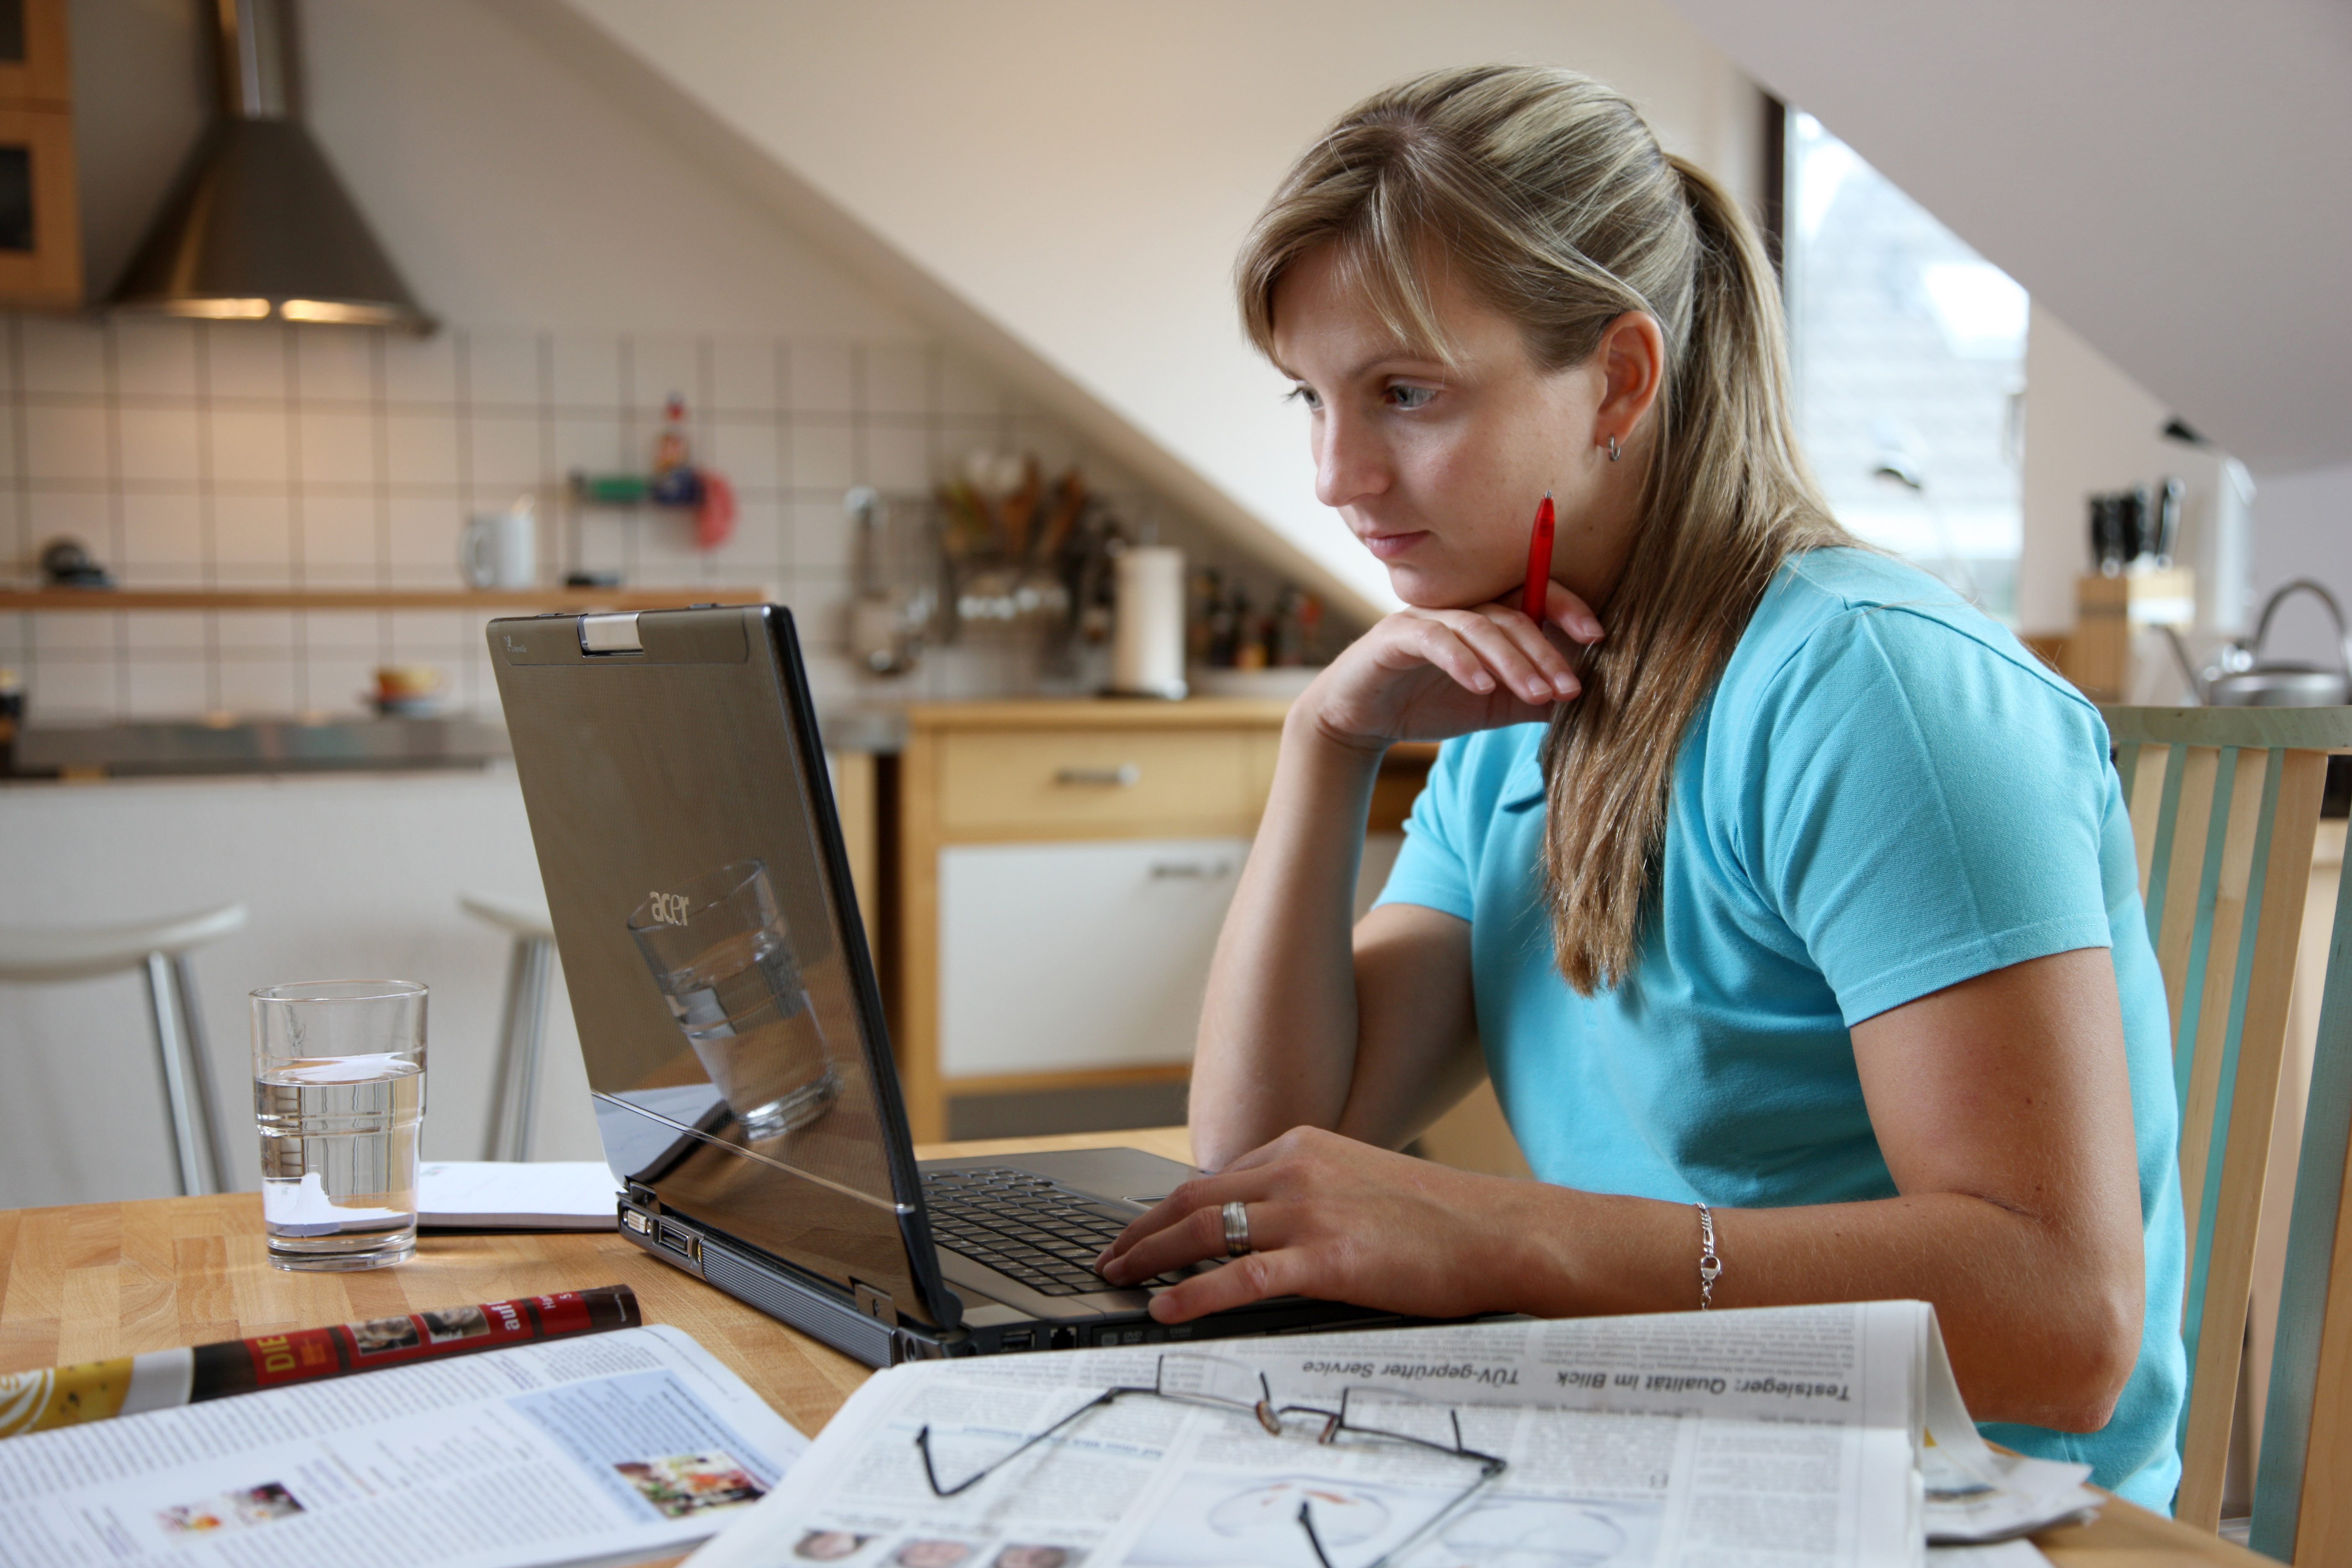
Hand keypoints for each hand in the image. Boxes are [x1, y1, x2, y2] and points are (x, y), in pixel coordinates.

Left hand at [1092, 1126, 1542, 1323]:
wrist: (1499, 1232)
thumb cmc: (1438, 1219)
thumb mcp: (1358, 1185)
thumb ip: (1307, 1195)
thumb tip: (1262, 1226)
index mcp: (1303, 1147)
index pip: (1213, 1177)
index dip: (1166, 1208)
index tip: (1138, 1231)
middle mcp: (1297, 1169)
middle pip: (1192, 1198)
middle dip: (1140, 1230)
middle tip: (1108, 1259)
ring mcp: (1310, 1211)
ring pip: (1206, 1230)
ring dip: (1151, 1258)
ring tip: (1119, 1281)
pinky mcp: (1328, 1257)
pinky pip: (1242, 1276)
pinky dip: (1195, 1292)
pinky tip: (1166, 1308)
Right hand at [1299, 583, 1602, 753]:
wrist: (1360, 719)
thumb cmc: (1428, 702)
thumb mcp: (1495, 706)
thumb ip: (1534, 700)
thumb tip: (1585, 704)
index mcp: (1487, 617)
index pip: (1534, 598)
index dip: (1568, 609)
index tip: (1597, 637)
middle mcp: (1460, 608)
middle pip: (1513, 614)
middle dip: (1546, 651)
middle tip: (1570, 688)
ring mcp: (1427, 619)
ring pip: (1480, 626)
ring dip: (1513, 661)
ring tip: (1536, 695)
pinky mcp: (1396, 636)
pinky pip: (1435, 640)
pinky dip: (1462, 661)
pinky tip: (1482, 687)